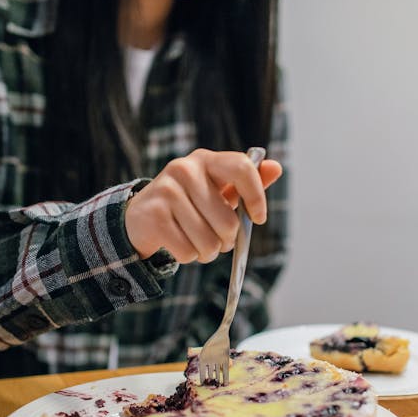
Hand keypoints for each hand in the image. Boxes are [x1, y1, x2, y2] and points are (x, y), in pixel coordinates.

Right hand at [125, 148, 282, 263]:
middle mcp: (184, 169)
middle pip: (227, 221)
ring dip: (207, 252)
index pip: (241, 168)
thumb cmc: (190, 205)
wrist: (141, 217)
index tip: (258, 219)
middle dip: (228, 240)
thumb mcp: (218, 191)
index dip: (256, 197)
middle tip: (220, 240)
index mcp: (206, 160)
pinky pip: (187, 251)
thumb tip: (276, 167)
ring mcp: (166, 191)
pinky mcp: (153, 215)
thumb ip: (248, 182)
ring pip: (207, 241)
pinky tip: (179, 245)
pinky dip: (188, 257)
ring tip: (198, 243)